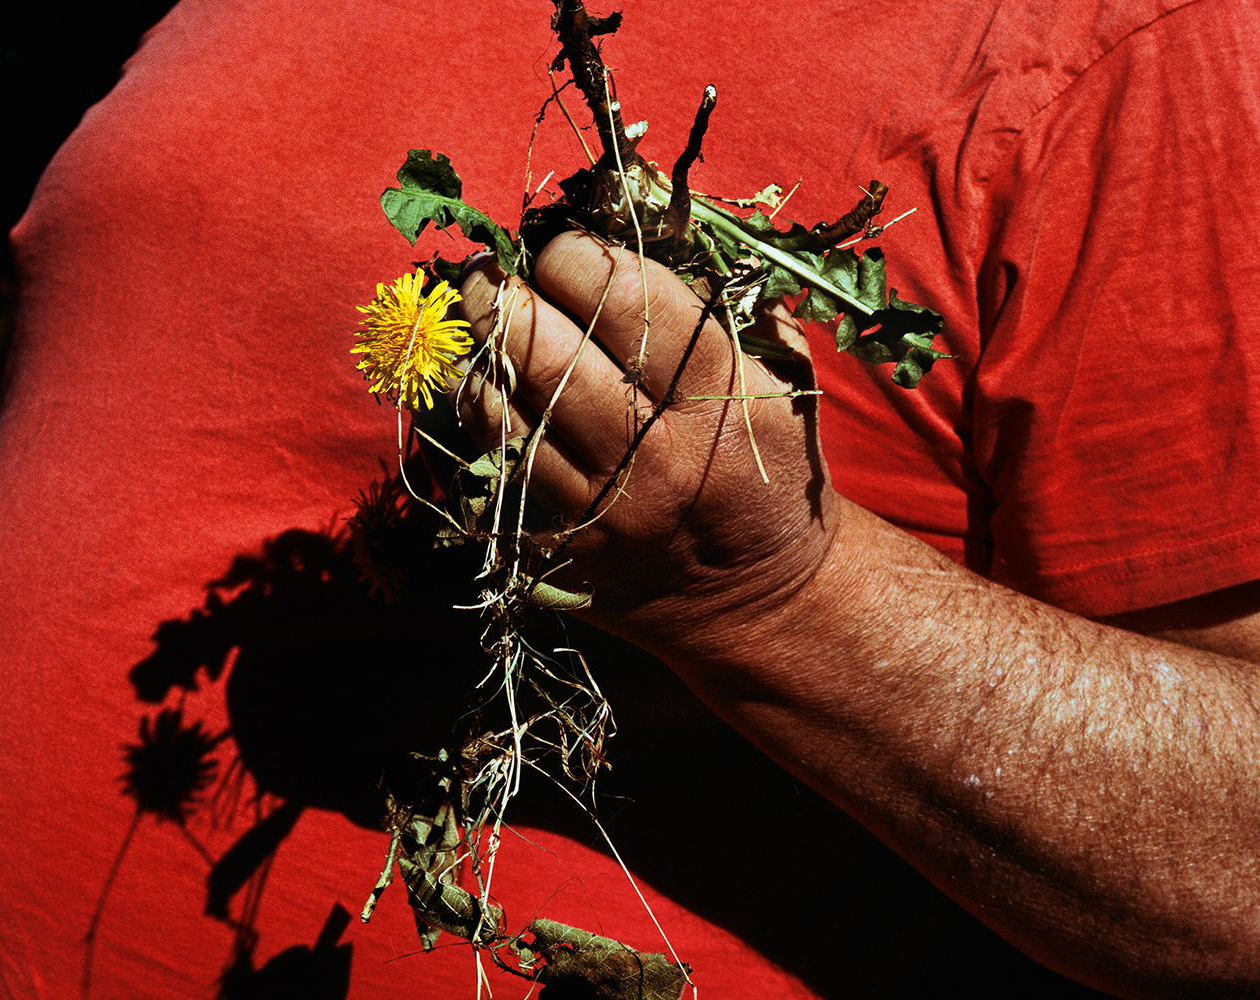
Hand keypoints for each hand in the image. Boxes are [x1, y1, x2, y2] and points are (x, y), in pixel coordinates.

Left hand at [454, 231, 839, 659]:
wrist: (759, 599)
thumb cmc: (769, 468)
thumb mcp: (784, 382)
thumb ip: (733, 306)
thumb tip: (653, 232)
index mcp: (721, 395)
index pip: (631, 300)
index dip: (578, 257)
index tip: (561, 247)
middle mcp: (658, 452)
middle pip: (553, 354)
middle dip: (505, 295)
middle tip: (486, 270)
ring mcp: (605, 506)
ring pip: (510, 413)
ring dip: (479, 353)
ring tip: (474, 318)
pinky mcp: (565, 546)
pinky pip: (499, 467)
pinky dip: (482, 415)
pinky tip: (480, 383)